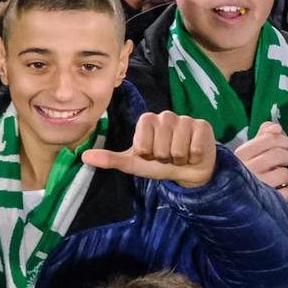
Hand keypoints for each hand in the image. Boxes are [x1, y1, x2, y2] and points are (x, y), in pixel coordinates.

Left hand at [81, 111, 216, 187]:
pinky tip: (192, 154)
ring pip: (177, 148)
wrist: (188, 172)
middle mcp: (165, 116)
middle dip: (164, 158)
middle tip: (167, 156)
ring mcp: (185, 119)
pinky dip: (192, 158)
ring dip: (178, 159)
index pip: (142, 143)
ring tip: (179, 156)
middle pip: (160, 147)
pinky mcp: (202, 126)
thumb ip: (110, 159)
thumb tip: (85, 156)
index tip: (151, 154)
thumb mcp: (134, 164)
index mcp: (147, 120)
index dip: (147, 155)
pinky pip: (193, 148)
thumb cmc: (159, 164)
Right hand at [230, 121, 287, 202]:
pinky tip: (278, 190)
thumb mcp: (247, 153)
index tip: (281, 144)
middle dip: (285, 158)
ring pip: (286, 174)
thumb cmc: (242, 174)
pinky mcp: (266, 203)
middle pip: (281, 155)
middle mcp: (247, 170)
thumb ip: (262, 136)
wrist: (228, 200)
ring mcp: (256, 187)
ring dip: (286, 176)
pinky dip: (287, 192)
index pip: (270, 138)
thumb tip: (276, 127)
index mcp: (241, 155)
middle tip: (280, 163)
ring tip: (278, 178)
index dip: (281, 140)